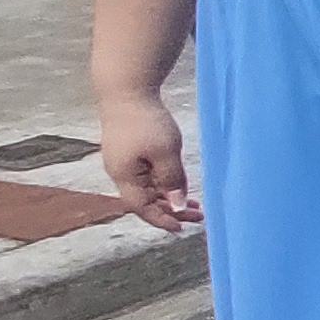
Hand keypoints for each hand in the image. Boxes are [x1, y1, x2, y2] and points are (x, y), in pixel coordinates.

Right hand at [100, 95, 202, 231]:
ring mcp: (123, 161)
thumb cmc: (146, 121)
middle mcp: (120, 172)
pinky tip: (180, 182)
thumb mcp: (166, 153)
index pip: (142, 208)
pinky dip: (163, 182)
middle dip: (171, 210)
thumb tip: (178, 204)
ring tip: (195, 203)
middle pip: (145, 200)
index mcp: (124, 176)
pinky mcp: (128, 150)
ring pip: (147, 188)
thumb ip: (172, 180)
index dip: (162, 220)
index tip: (182, 228)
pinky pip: (146, 174)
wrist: (127, 91)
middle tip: (200, 215)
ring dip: (169, 196)